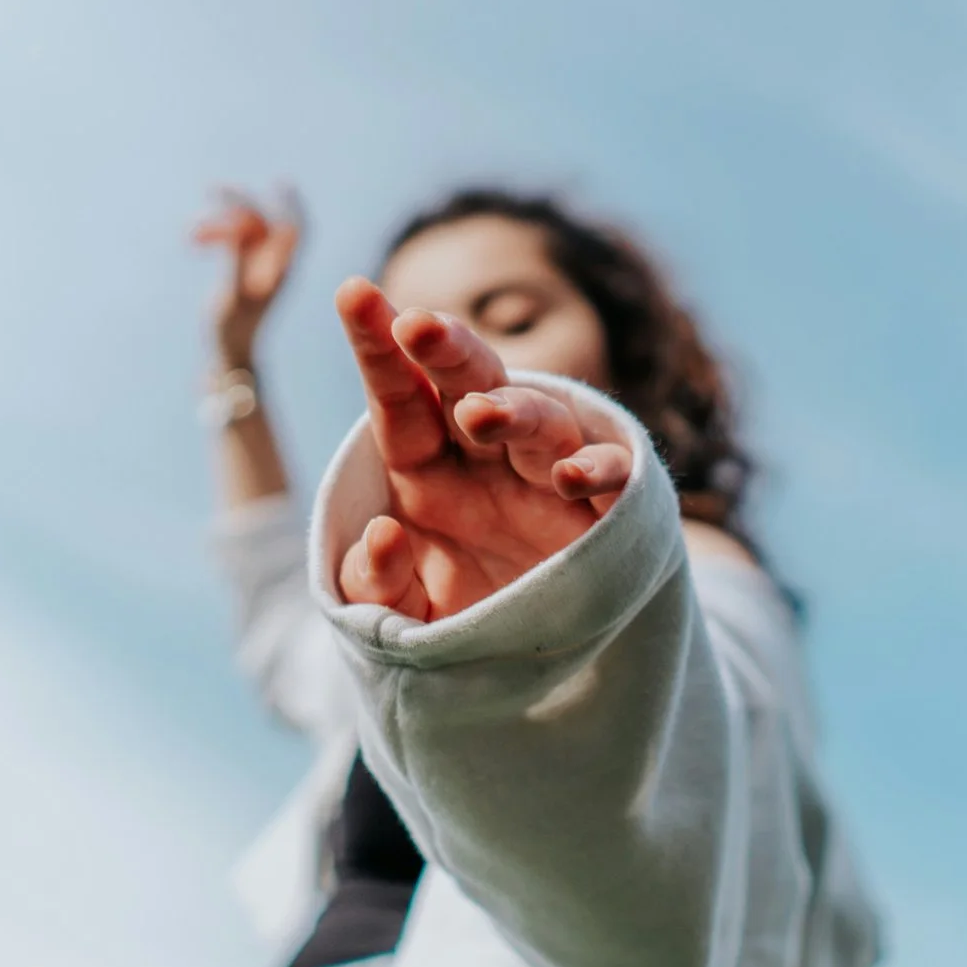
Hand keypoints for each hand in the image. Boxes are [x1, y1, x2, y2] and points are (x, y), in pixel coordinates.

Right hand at [192, 185, 303, 365]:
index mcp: (280, 271)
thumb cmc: (233, 330)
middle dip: (241, 204)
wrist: (229, 355)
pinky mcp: (241, 273)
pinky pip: (232, 244)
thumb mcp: (234, 294)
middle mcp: (273, 267)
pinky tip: (193, 239)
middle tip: (212, 188)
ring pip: (242, 234)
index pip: (294, 229)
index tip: (282, 182)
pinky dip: (215, 236)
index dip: (291, 204)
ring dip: (217, 226)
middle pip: (263, 224)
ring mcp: (257, 270)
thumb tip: (241, 223)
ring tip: (188, 235)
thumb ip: (239, 258)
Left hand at [333, 278, 634, 620]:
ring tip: (480, 416)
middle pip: (471, 385)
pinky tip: (569, 478)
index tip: (354, 293)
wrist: (531, 672)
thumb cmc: (456, 619)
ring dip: (514, 410)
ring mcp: (549, 479)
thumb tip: (383, 535)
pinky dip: (599, 469)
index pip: (400, 398)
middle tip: (417, 326)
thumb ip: (374, 583)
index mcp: (425, 468)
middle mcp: (488, 460)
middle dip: (447, 349)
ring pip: (541, 420)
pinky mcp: (602, 515)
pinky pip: (612, 476)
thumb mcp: (398, 614)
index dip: (378, 348)